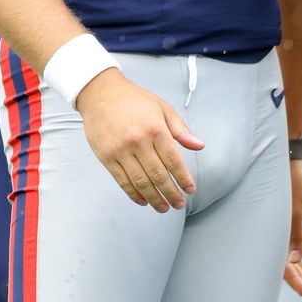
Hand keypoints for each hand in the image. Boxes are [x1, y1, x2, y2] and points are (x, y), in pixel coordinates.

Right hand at [76, 68, 204, 212]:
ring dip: (154, 199)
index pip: (173, 160)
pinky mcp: (107, 158)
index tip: (190, 189)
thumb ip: (181, 130)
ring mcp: (121, 151)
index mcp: (156, 129)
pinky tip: (144, 200)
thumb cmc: (134, 100)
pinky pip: (122, 181)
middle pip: (158, 175)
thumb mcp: (163, 108)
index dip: (183, 178)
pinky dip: (134, 194)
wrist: (101, 94)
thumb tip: (199, 146)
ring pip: (141, 182)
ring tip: (164, 207)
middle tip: (179, 204)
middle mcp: (139, 142)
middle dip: (171, 193)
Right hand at [283, 157, 301, 298]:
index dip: (292, 279)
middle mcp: (274, 227)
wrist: (297, 155)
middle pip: (285, 260)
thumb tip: (296, 261)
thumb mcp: (297, 209)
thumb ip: (296, 236)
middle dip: (298, 278)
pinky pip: (297, 236)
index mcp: (271, 228)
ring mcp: (283, 220)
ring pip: (292, 250)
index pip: (279, 262)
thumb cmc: (293, 178)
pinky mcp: (292, 212)